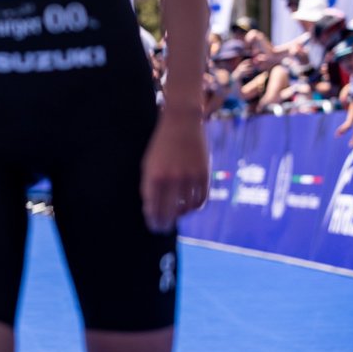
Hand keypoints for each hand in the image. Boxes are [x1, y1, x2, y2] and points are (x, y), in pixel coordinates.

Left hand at [140, 109, 208, 232]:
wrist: (182, 123)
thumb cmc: (161, 146)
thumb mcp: (148, 164)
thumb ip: (148, 186)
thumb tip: (151, 209)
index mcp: (154, 176)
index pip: (153, 207)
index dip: (153, 220)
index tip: (153, 226)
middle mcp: (172, 178)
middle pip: (169, 211)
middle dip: (165, 223)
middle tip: (163, 228)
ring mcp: (190, 177)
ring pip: (186, 208)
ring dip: (180, 215)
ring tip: (175, 216)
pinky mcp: (204, 174)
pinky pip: (200, 200)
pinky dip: (194, 207)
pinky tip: (188, 208)